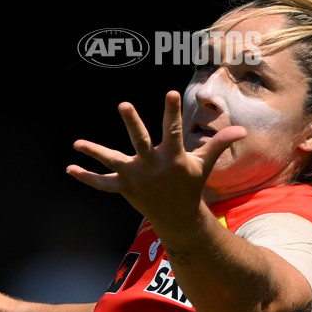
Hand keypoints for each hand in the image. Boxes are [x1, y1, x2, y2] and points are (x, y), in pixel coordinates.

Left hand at [66, 90, 244, 228]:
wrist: (178, 219)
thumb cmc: (191, 186)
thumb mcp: (205, 165)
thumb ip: (218, 144)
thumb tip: (241, 130)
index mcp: (174, 158)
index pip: (174, 130)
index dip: (172, 111)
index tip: (171, 92)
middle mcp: (153, 167)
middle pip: (140, 141)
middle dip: (132, 124)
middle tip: (123, 104)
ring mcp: (136, 179)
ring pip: (113, 162)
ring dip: (95, 153)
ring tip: (77, 143)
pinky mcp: (125, 188)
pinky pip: (103, 184)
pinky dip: (87, 178)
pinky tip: (70, 168)